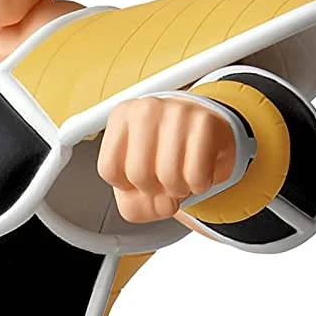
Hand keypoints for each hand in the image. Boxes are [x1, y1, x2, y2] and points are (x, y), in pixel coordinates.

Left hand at [98, 96, 236, 222]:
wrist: (207, 131)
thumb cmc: (165, 152)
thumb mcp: (136, 179)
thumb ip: (133, 204)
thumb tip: (160, 205)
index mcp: (121, 117)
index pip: (109, 169)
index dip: (127, 187)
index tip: (138, 177)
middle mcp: (146, 109)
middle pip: (138, 175)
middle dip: (153, 190)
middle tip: (162, 180)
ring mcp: (177, 112)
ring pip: (168, 176)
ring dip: (178, 190)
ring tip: (181, 177)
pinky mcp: (204, 122)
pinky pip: (196, 175)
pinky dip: (199, 185)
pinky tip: (198, 172)